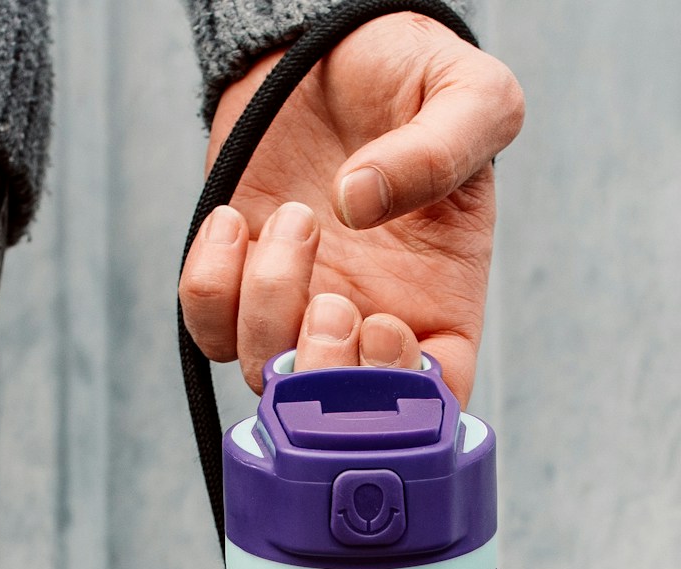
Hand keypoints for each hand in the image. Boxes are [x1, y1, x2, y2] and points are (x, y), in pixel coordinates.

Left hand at [178, 12, 523, 398]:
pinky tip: (237, 219)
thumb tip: (359, 205)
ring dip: (269, 308)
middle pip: (338, 416)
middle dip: (325, 374)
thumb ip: (442, 150)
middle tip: (332, 301)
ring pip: (267, 373)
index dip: (404, 398)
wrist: (339, 40)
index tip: (386, 326)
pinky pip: (207, 328)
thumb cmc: (418, 78)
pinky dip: (210, 288)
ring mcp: (300, 306)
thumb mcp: (473, 97)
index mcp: (441, 305)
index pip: (433, 404)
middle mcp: (370, 320)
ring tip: (296, 219)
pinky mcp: (241, 277)